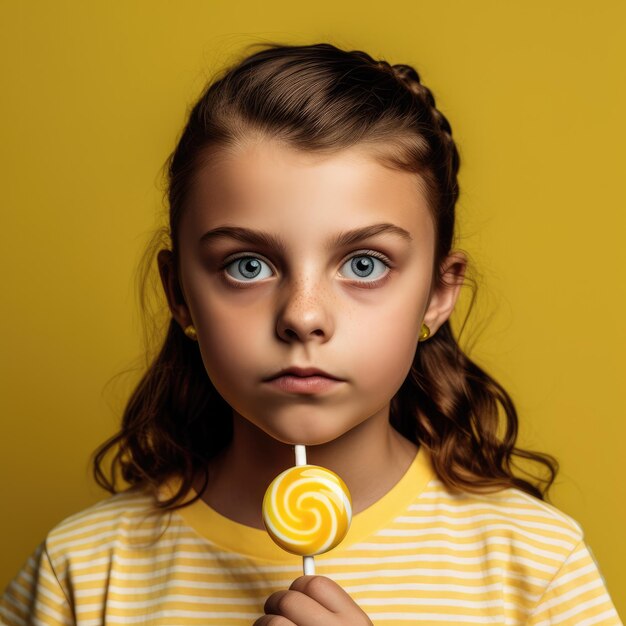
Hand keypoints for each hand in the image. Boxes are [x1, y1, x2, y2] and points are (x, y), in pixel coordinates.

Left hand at [253, 575, 372, 625]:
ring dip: (264, 623)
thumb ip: (334, 612)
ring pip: (273, 622)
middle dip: (277, 602)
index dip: (300, 585)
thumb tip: (302, 586)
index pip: (318, 584)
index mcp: (356, 622)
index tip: (295, 594)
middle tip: (273, 611)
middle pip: (291, 600)